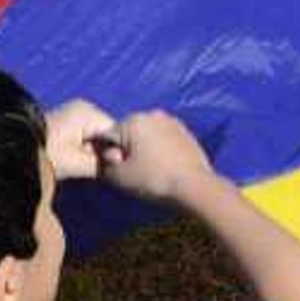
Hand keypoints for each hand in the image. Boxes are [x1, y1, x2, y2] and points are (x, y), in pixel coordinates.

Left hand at [41, 98, 118, 181]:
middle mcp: (83, 109)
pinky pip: (84, 138)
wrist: (13, 150)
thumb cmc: (47, 154)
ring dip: (94, 153)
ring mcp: (73, 115)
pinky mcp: (65, 125)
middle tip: (101, 171)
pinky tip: (78, 162)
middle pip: (106, 134)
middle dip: (105, 152)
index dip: (118, 151)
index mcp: (88, 113)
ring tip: (86, 167)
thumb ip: (102, 162)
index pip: (116, 131)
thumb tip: (122, 162)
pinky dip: (84, 150)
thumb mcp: (77, 163)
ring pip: (95, 137)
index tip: (115, 169)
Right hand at [95, 109, 220, 204]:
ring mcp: (172, 121)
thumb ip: (105, 164)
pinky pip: (163, 139)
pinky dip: (160, 150)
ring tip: (151, 171)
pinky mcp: (186, 132)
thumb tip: (109, 156)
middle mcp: (152, 114)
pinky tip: (165, 166)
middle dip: (126, 149)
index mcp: (133, 120)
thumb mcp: (119, 177)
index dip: (107, 155)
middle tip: (135, 172)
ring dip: (144, 149)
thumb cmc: (153, 180)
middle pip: (128, 133)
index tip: (118, 171)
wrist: (194, 186)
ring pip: (147, 136)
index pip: (107, 136)